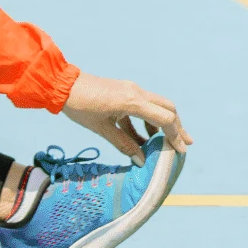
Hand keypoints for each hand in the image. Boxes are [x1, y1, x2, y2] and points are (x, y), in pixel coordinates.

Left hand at [61, 72, 191, 164]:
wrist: (62, 85)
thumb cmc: (80, 107)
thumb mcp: (102, 129)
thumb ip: (124, 145)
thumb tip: (141, 162)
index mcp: (132, 101)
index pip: (164, 118)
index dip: (175, 135)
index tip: (181, 150)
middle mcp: (136, 92)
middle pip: (167, 108)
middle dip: (177, 127)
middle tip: (184, 144)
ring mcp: (131, 89)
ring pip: (156, 106)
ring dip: (162, 124)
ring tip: (163, 144)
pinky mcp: (124, 91)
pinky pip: (142, 106)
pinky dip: (146, 121)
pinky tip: (143, 138)